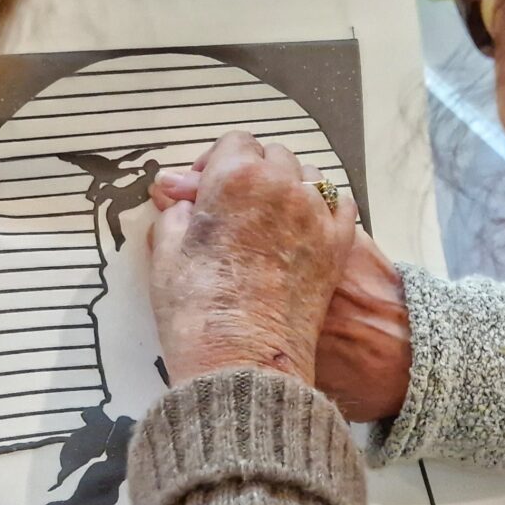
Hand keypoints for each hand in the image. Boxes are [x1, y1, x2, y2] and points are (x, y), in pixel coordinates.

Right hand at [146, 132, 357, 383]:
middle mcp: (282, 186)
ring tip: (267, 220)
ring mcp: (316, 215)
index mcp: (236, 178)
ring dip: (288, 188)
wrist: (244, 361)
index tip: (205, 188)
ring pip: (307, 178)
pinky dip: (323, 207)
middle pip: (272, 157)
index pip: (233, 143)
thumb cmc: (197, 310)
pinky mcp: (339, 245)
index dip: (217, 163)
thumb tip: (177, 192)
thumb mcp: (165, 252)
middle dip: (252, 174)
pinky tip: (305, 227)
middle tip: (233, 209)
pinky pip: (338, 204)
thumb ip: (175, 210)